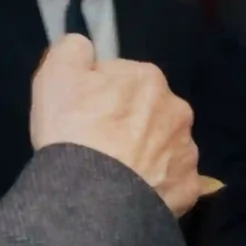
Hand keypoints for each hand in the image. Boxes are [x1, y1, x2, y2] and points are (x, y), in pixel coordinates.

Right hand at [31, 35, 201, 216]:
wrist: (92, 197)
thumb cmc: (74, 131)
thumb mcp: (56, 74)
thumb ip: (73, 50)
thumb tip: (86, 48)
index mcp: (149, 78)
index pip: (123, 79)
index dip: (101, 96)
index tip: (85, 115)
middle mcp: (177, 110)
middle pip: (148, 112)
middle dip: (129, 124)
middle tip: (99, 146)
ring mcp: (187, 151)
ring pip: (163, 147)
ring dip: (146, 154)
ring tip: (117, 175)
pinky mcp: (188, 188)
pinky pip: (173, 182)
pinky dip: (158, 186)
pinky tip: (135, 194)